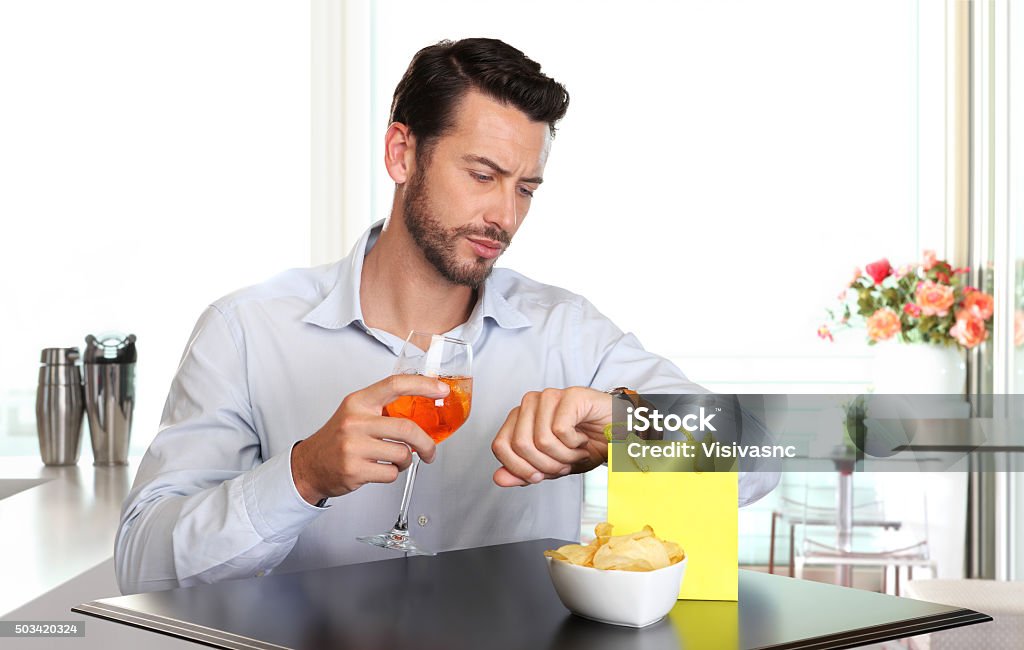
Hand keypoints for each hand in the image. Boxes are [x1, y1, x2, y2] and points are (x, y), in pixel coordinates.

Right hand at [291, 375, 449, 503]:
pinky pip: (391, 473)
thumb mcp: (355, 413)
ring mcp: (353, 446)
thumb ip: (383, 408)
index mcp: (358, 402)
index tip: (442, 390)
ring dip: (406, 461)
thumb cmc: (337, 439)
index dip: (423, 385)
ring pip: (402, 453)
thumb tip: (423, 407)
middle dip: (427, 443)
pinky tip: (380, 469)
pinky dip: (393, 474)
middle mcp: (355, 421)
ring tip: (394, 460)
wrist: (309, 466)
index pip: (395, 384)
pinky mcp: (354, 469)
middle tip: (430, 451)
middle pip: (407, 428)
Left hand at [492, 387, 610, 486]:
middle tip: (565, 462)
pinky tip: (583, 438)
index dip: (520, 468)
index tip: (541, 475)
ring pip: (541, 440)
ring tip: (576, 450)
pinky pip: (560, 430)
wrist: (618, 437)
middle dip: (547, 464)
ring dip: (564, 455)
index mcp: (519, 418)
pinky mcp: (569, 395)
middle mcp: (530, 403)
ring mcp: (548, 396)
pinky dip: (575, 444)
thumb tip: (498, 478)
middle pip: (520, 445)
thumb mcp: (551, 467)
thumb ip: (524, 472)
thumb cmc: (585, 447)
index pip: (500, 446)